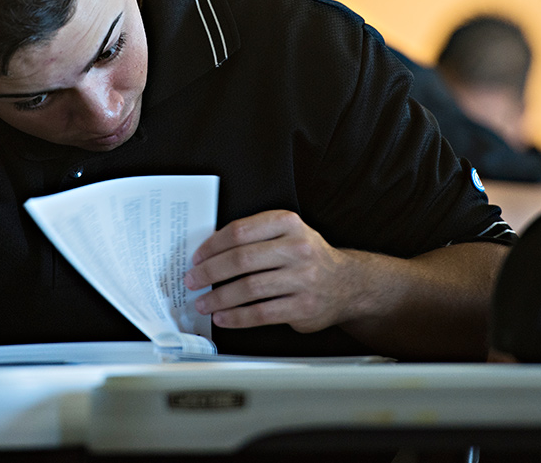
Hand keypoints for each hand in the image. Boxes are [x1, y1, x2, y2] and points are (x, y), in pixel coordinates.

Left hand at [183, 210, 358, 333]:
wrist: (348, 284)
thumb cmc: (307, 257)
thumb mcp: (288, 234)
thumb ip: (256, 237)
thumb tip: (210, 253)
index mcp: (288, 223)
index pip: (240, 231)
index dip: (212, 246)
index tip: (196, 257)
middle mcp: (298, 248)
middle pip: (241, 259)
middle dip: (209, 272)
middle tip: (192, 281)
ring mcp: (303, 278)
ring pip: (249, 288)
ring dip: (219, 298)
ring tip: (203, 302)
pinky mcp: (303, 306)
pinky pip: (261, 313)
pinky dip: (237, 317)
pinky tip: (223, 317)